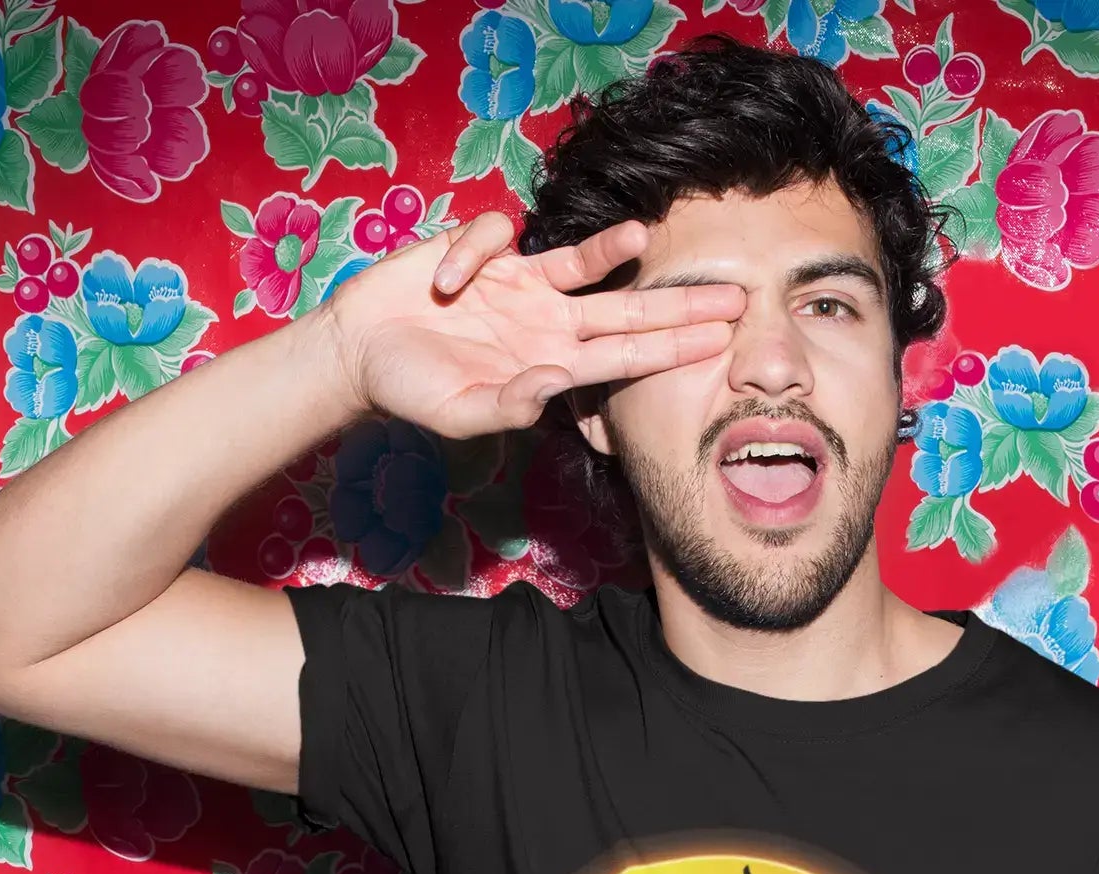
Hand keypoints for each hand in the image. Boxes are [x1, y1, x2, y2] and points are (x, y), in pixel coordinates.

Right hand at [317, 211, 743, 438]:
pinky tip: (442, 282)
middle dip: (680, 302)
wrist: (362, 352)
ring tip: (641, 238)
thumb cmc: (412, 391)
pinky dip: (471, 254)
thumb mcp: (460, 412)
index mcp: (550, 365)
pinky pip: (495, 237)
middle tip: (737, 297)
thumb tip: (555, 383)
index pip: (625, 357)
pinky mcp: (484, 252)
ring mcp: (520, 285)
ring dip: (611, 249)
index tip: (718, 342)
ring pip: (582, 261)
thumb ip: (509, 405)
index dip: (672, 347)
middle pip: (627, 309)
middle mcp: (548, 323)